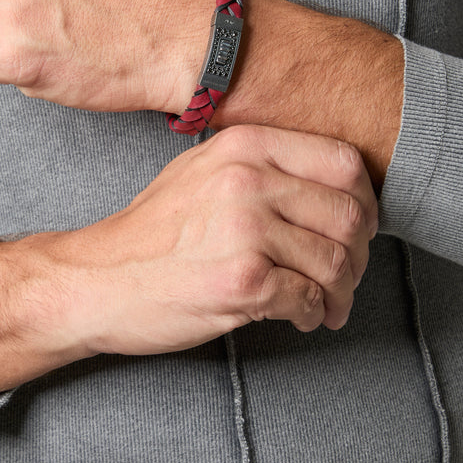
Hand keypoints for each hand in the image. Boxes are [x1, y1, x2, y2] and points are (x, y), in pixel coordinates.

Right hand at [0, 126, 376, 397]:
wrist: (97, 278)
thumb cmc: (155, 229)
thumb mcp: (205, 170)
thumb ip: (267, 166)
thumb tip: (337, 188)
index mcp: (246, 146)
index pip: (344, 162)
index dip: (364, 199)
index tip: (358, 225)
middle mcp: (249, 181)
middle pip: (349, 215)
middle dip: (359, 253)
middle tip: (347, 272)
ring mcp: (246, 231)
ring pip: (337, 262)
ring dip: (341, 291)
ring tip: (327, 302)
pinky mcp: (243, 283)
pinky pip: (311, 300)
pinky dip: (315, 314)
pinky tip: (301, 315)